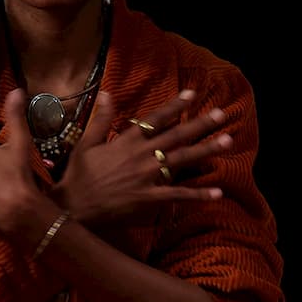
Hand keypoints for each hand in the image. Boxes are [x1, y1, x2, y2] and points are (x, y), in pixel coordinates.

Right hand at [52, 89, 232, 224]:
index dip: (174, 106)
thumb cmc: (77, 176)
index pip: (155, 119)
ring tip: (228, 141)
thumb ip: (101, 119)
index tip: (192, 94)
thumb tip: (108, 93)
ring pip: (183, 161)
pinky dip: (198, 194)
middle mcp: (141, 156)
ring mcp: (147, 178)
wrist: (73, 207)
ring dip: (207, 151)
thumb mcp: (85, 143)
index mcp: (126, 141)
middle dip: (200, 124)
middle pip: (177, 136)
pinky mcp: (149, 199)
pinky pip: (178, 195)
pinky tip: (217, 192)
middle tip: (221, 114)